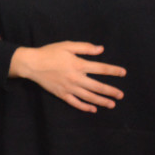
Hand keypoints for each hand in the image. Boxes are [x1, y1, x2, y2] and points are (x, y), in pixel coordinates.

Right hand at [10, 42, 125, 112]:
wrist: (32, 64)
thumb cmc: (50, 52)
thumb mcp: (67, 45)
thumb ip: (85, 47)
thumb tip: (100, 49)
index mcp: (78, 64)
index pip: (101, 68)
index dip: (113, 70)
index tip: (123, 73)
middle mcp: (76, 78)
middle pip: (98, 86)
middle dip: (111, 91)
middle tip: (121, 95)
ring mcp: (69, 88)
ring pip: (89, 97)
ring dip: (101, 101)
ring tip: (112, 104)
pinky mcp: (62, 94)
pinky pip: (76, 103)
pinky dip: (85, 107)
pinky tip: (93, 109)